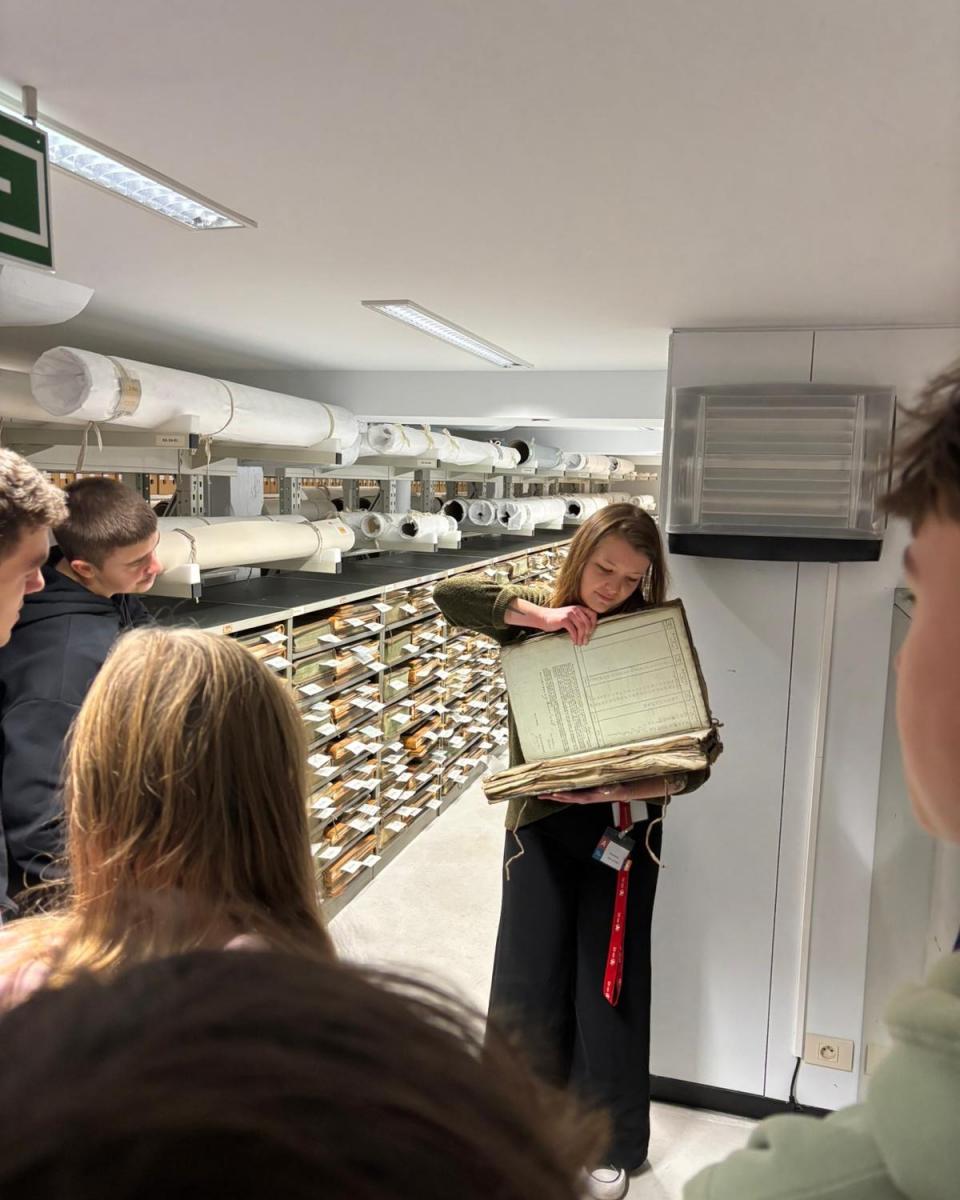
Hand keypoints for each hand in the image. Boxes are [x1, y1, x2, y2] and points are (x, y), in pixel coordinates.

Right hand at [537, 604, 596, 645]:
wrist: (543, 617)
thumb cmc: (556, 618)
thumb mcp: (569, 616)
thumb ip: (578, 619)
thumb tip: (587, 631)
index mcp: (578, 608)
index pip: (593, 614)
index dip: (594, 624)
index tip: (591, 632)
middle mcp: (575, 609)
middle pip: (587, 623)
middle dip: (587, 634)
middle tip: (585, 641)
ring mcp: (569, 614)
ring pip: (581, 627)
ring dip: (581, 637)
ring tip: (580, 643)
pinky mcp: (564, 620)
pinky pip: (573, 630)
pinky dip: (575, 638)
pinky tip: (574, 641)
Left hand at [541, 776, 685, 804]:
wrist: (651, 784)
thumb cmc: (642, 780)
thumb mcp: (633, 779)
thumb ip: (621, 784)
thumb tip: (608, 788)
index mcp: (607, 792)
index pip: (584, 796)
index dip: (569, 795)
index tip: (555, 793)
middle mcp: (601, 794)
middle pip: (576, 796)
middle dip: (558, 795)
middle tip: (541, 793)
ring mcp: (599, 792)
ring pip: (576, 794)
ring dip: (561, 793)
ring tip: (544, 791)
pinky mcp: (598, 788)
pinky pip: (582, 790)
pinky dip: (570, 788)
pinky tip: (560, 785)